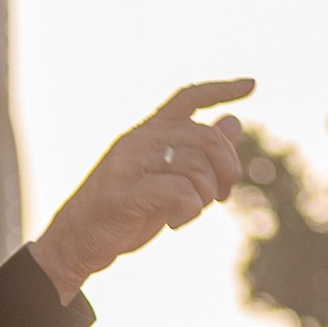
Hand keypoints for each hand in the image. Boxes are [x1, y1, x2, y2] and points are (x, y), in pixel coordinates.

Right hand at [30, 79, 253, 300]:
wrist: (76, 241)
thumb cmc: (123, 211)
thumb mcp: (165, 179)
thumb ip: (199, 154)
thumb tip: (235, 122)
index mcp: (147, 133)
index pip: (188, 97)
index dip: (221, 89)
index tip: (251, 84)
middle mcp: (138, 140)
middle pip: (204, 136)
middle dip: (226, 165)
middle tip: (223, 194)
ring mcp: (129, 164)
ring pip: (195, 164)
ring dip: (206, 193)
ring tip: (193, 211)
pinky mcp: (126, 191)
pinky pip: (179, 190)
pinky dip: (189, 208)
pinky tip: (177, 221)